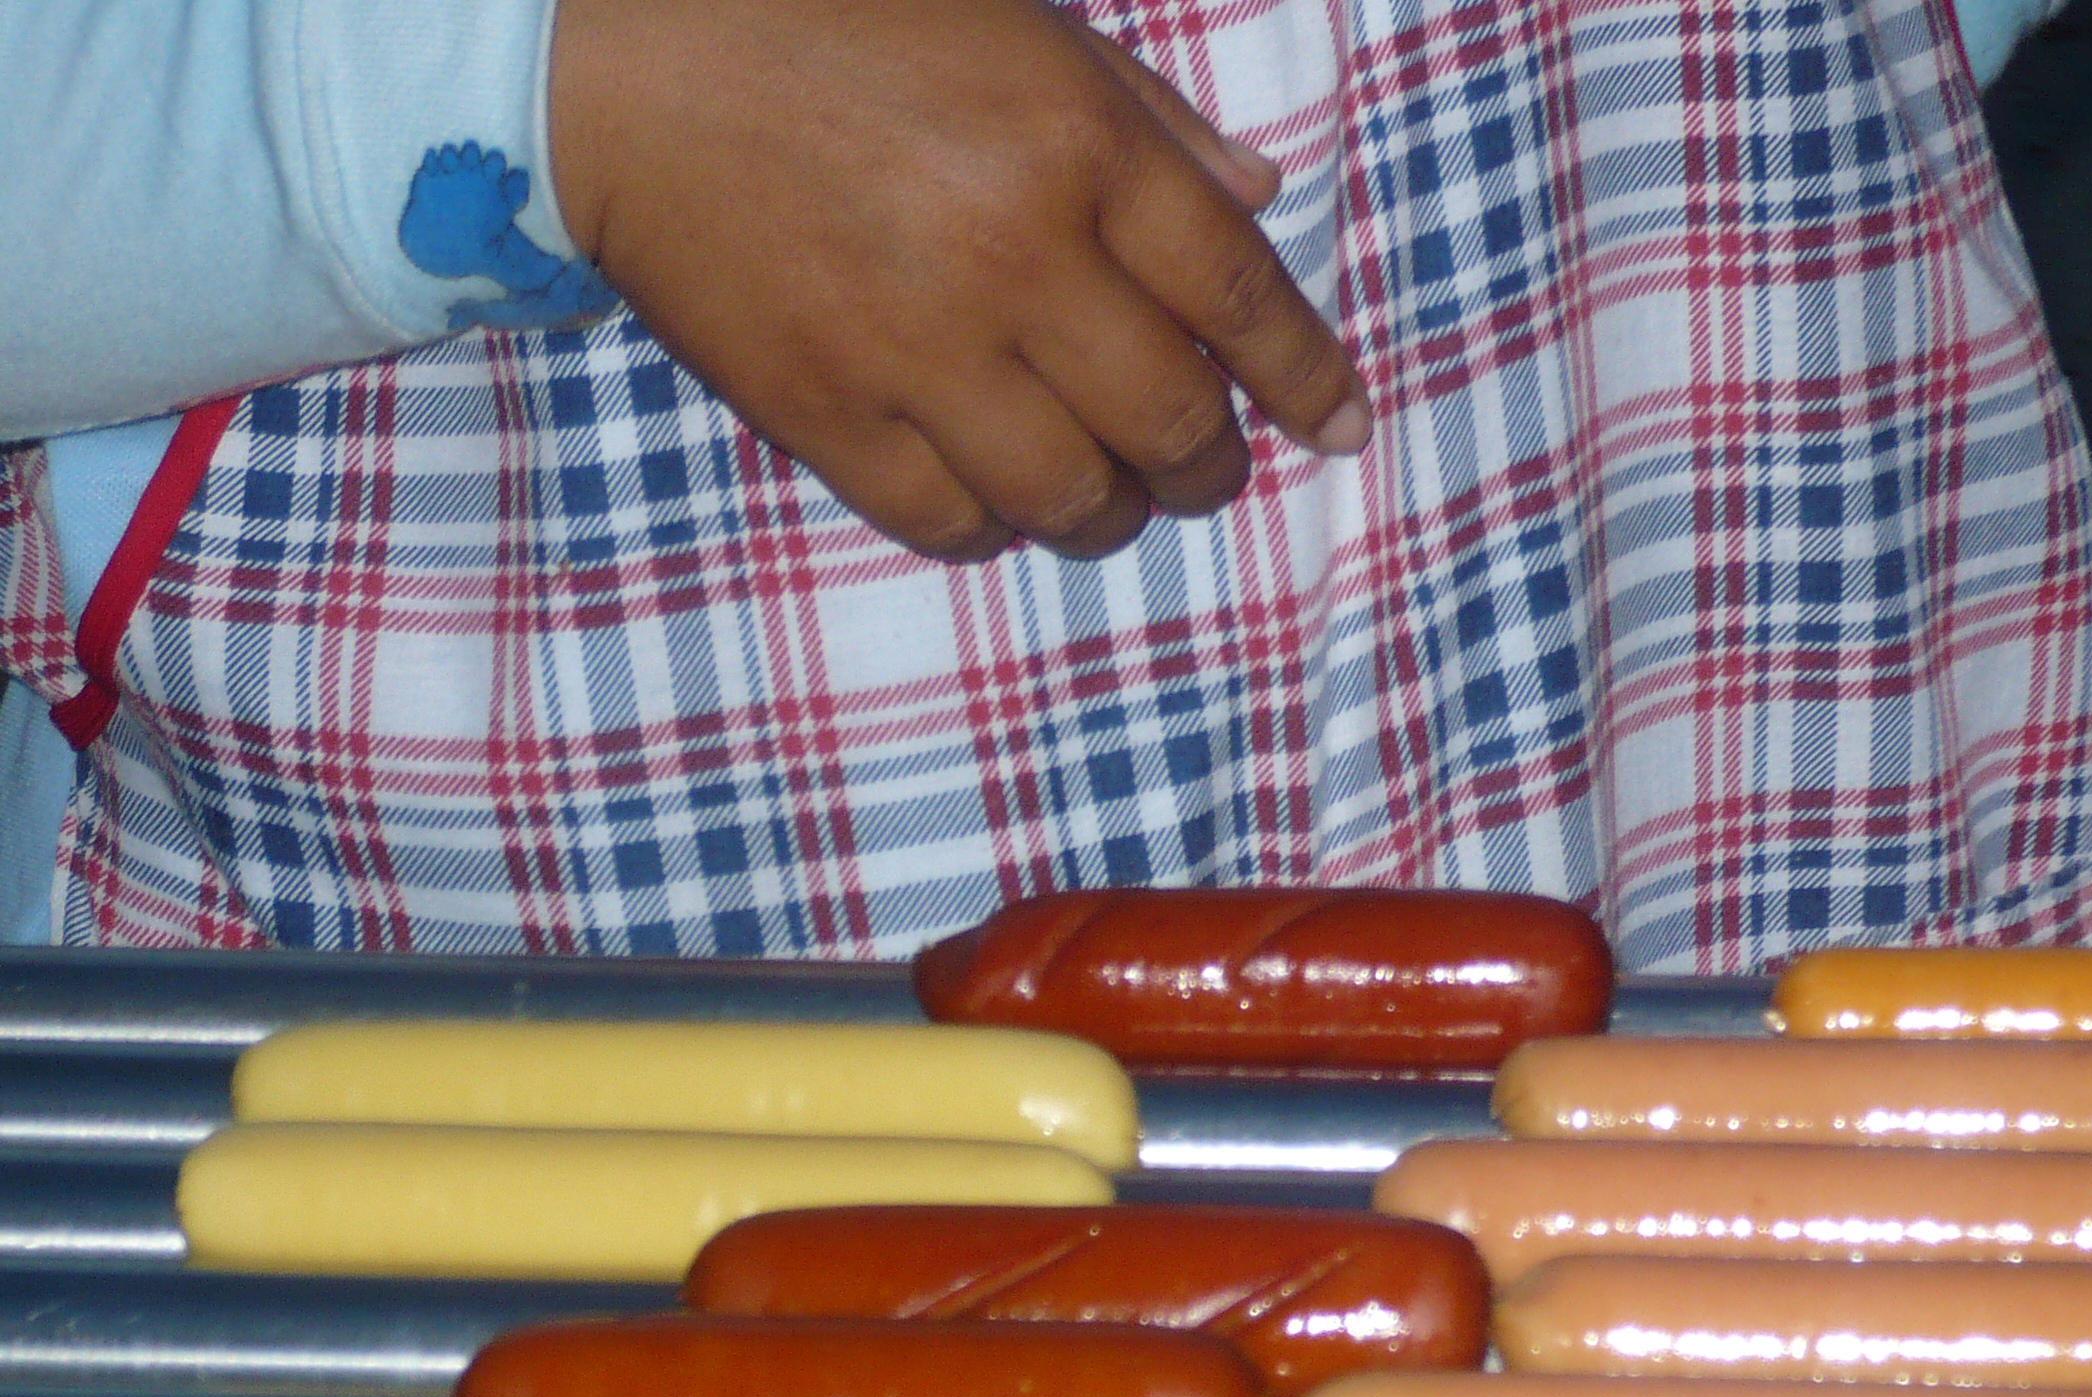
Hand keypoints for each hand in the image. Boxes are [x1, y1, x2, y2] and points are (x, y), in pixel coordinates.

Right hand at [549, 0, 1370, 560]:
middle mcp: (1017, 260)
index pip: (1240, 297)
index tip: (1341, 426)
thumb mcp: (1019, 25)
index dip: (1306, 378)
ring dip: (1112, 508)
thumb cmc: (833, 19)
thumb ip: (1151, 123)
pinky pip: (953, 523)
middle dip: (1211, 462)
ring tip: (1106, 489)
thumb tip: (1257, 212)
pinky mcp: (828, 415)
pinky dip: (997, 523)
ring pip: (1075, 495)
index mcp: (1077, 149)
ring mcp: (919, 350)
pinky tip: (998, 490)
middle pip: (1173, 421)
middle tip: (1205, 463)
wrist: (621, 58)